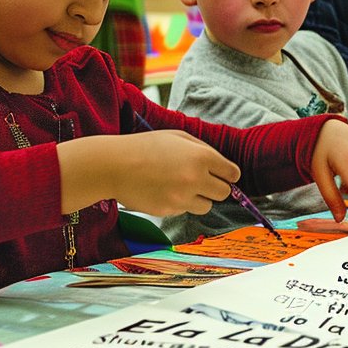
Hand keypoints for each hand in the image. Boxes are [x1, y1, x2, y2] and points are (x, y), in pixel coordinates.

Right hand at [64, 130, 239, 215]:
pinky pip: (185, 210)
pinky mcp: (169, 210)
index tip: (224, 175)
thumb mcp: (179, 137)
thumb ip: (204, 150)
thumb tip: (222, 166)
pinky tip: (164, 191)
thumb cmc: (147, 147)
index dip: (229, 174)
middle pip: (224, 193)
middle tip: (203, 181)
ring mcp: (182, 197)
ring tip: (181, 186)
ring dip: (199, 198)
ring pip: (206, 206)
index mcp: (202, 157)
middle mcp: (196, 179)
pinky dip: (180, 203)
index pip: (233, 174)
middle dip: (216, 187)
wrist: (114, 165)